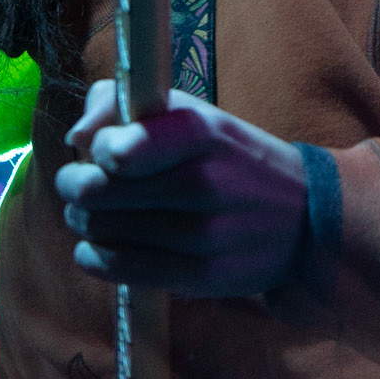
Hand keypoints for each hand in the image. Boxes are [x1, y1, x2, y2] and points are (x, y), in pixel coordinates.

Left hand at [55, 81, 307, 294]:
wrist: (304, 215)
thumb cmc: (229, 156)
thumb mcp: (190, 113)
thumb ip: (122, 103)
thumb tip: (76, 137)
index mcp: (198, 132)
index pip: (117, 148)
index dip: (95, 150)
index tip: (103, 152)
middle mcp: (201, 182)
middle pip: (96, 192)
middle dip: (75, 187)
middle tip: (80, 186)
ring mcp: (204, 234)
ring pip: (102, 230)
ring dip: (85, 222)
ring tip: (96, 215)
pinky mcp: (203, 275)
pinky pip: (121, 269)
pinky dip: (95, 258)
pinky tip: (97, 248)